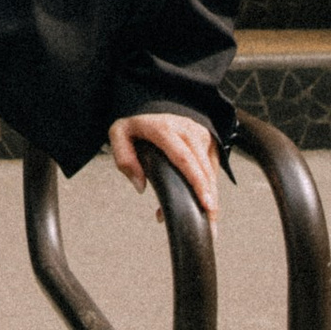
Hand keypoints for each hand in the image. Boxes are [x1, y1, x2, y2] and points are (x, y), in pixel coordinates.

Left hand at [108, 108, 221, 228]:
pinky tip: (200, 205)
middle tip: (211, 225)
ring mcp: (200, 134)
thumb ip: (124, 158)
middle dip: (210, 198)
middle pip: (203, 169)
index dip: (197, 182)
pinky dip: (207, 188)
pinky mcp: (208, 141)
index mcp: (165, 129)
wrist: (151, 104)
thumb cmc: (135, 125)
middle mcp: (187, 130)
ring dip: (210, 197)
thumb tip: (140, 186)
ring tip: (208, 223)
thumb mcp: (119, 134)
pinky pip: (211, 169)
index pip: (184, 158)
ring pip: (211, 171)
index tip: (206, 203)